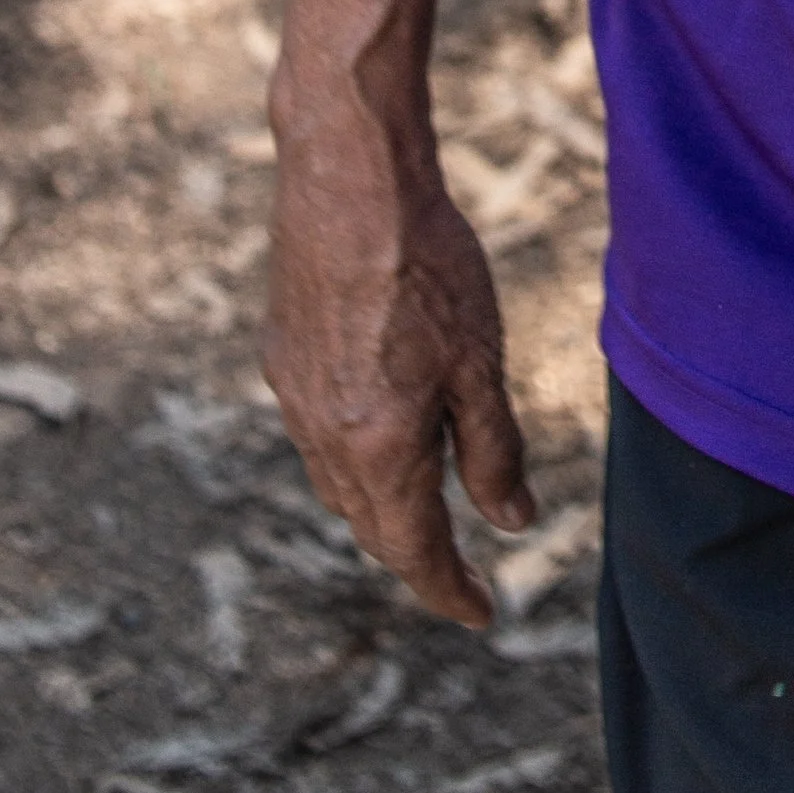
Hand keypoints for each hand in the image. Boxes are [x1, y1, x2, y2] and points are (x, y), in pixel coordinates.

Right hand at [264, 104, 533, 627]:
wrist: (348, 178)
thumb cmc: (427, 264)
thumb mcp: (481, 361)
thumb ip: (494, 450)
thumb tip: (512, 523)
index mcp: (376, 447)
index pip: (413, 549)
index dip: (449, 589)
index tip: (482, 615)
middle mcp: (322, 435)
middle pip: (371, 524)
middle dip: (416, 554)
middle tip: (460, 571)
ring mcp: (293, 396)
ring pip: (338, 483)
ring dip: (382, 507)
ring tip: (427, 507)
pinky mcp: (281, 356)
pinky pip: (318, 434)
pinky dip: (354, 455)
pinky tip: (382, 426)